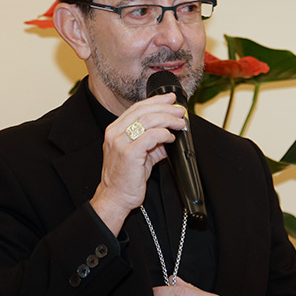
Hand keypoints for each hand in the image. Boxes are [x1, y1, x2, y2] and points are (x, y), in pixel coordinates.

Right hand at [90, 93, 185, 233]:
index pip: (137, 108)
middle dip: (166, 107)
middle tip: (180, 110)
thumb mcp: (140, 154)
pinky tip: (170, 138)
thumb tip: (170, 132)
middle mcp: (115, 133)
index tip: (170, 99)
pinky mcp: (129, 153)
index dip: (156, 100)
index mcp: (115, 130)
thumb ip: (152, 141)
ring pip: (148, 120)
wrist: (116, 197)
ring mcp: (120, 142)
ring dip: (168, 119)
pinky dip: (164, 134)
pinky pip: (151, 136)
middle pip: (144, 110)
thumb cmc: (126, 177)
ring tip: (180, 123)